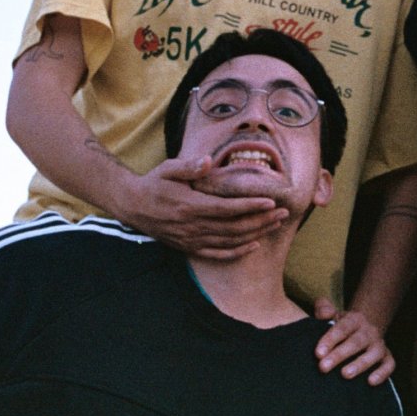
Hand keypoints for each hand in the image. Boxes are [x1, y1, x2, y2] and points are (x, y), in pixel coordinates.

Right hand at [114, 156, 288, 258]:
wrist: (132, 205)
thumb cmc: (154, 183)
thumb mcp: (168, 169)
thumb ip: (189, 166)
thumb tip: (207, 161)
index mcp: (189, 206)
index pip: (226, 209)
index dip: (250, 206)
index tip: (270, 201)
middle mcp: (192, 226)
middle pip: (234, 227)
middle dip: (261, 220)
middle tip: (284, 213)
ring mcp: (191, 240)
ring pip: (229, 241)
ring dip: (255, 234)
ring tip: (276, 225)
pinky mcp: (189, 247)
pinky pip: (216, 254)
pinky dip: (237, 252)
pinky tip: (254, 245)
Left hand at [313, 297, 394, 384]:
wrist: (366, 326)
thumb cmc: (343, 326)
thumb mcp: (334, 314)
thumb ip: (324, 310)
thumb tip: (323, 314)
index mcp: (355, 319)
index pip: (342, 328)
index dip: (330, 340)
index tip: (318, 353)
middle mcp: (369, 331)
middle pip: (356, 342)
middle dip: (339, 355)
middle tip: (323, 367)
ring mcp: (379, 344)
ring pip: (373, 353)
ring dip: (360, 364)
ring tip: (345, 374)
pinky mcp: (387, 357)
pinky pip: (388, 364)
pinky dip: (382, 373)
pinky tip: (370, 382)